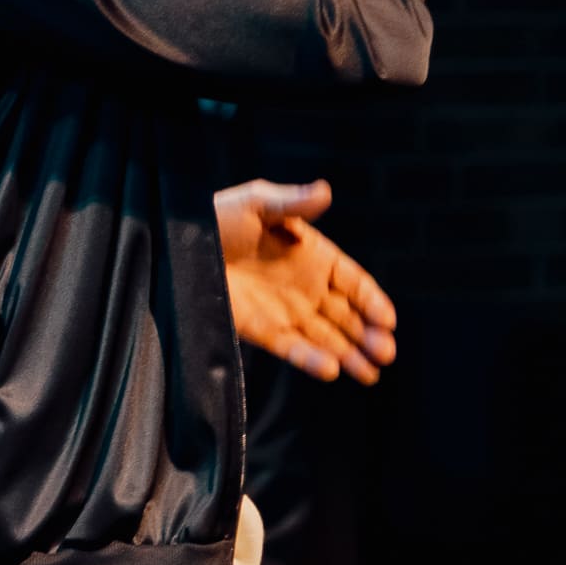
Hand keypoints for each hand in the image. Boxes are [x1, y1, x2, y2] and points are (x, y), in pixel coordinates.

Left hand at [214, 180, 395, 385]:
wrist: (177, 244)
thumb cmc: (218, 217)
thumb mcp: (256, 203)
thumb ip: (292, 203)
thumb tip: (325, 190)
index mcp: (312, 255)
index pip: (353, 282)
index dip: (372, 301)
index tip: (387, 320)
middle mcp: (304, 286)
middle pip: (347, 316)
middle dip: (369, 335)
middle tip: (386, 352)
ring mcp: (285, 310)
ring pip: (326, 338)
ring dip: (349, 355)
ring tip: (371, 374)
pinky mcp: (261, 329)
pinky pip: (292, 348)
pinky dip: (311, 360)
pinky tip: (332, 370)